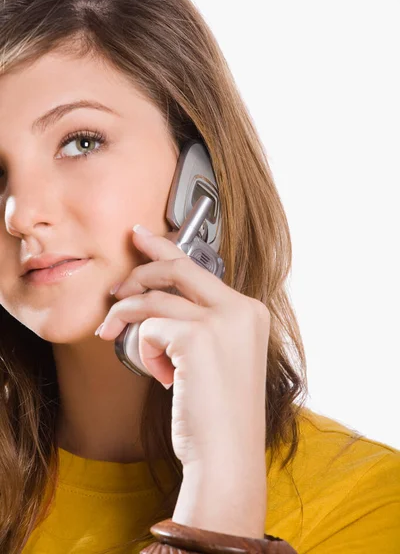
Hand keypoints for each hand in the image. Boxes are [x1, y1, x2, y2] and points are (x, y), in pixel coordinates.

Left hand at [96, 225, 270, 469]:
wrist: (227, 455)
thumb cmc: (217, 412)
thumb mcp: (215, 356)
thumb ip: (197, 322)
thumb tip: (153, 298)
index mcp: (249, 311)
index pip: (200, 267)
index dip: (165, 248)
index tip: (142, 236)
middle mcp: (240, 309)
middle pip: (177, 268)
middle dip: (139, 273)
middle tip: (116, 291)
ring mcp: (222, 321)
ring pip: (154, 299)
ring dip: (130, 320)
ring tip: (120, 339)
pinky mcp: (197, 338)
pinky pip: (149, 328)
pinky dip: (143, 350)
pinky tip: (161, 375)